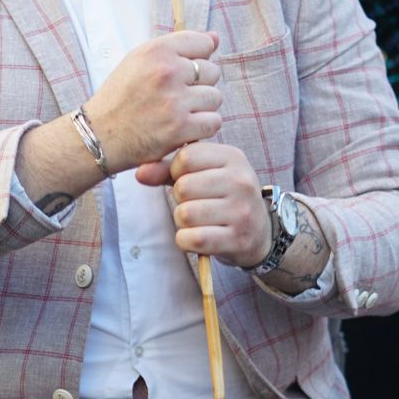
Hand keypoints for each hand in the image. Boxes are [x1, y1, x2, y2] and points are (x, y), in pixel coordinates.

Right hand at [85, 31, 223, 170]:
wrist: (99, 136)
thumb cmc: (120, 98)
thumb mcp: (139, 61)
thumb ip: (178, 47)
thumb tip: (215, 38)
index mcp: (157, 51)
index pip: (204, 44)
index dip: (196, 60)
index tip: (180, 74)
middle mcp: (167, 72)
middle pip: (212, 72)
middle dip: (199, 85)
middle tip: (176, 97)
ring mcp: (174, 101)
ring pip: (215, 97)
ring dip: (202, 108)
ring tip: (179, 113)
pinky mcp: (179, 128)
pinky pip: (213, 122)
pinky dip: (202, 127)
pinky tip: (186, 128)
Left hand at [141, 141, 272, 268]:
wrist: (259, 233)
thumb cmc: (223, 198)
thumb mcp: (203, 175)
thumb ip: (168, 170)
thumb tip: (140, 172)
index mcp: (233, 157)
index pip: (186, 157)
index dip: (176, 171)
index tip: (189, 180)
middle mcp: (241, 181)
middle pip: (183, 187)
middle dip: (180, 199)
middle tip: (196, 204)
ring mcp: (241, 211)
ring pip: (185, 214)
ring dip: (182, 222)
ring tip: (198, 220)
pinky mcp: (236, 239)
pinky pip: (192, 239)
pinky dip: (186, 241)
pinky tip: (197, 238)